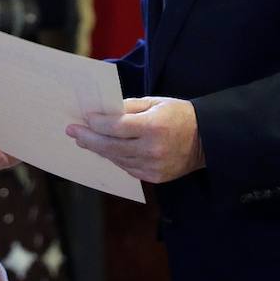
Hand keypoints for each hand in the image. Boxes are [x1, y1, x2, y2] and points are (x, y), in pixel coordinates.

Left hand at [67, 96, 203, 183]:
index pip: (115, 127)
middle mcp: (152, 149)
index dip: (96, 123)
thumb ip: (128, 108)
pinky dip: (115, 158)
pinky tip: (106, 150)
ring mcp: (153, 166)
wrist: (207, 139)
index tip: (83, 118)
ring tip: (85, 140)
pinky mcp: (155, 177)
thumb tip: (103, 112)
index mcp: (153, 127)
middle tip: (72, 131)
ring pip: (116, 159)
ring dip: (99, 149)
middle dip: (88, 138)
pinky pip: (127, 168)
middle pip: (110, 146)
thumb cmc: (179, 115)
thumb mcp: (155, 103)